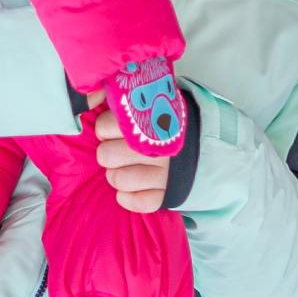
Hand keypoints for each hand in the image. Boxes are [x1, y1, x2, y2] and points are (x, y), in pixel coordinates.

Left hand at [89, 93, 172, 212]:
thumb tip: (92, 94)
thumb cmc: (166, 122)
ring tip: (126, 169)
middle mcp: (157, 146)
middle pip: (106, 155)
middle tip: (120, 150)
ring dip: (118, 176)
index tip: (117, 129)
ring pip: (119, 180)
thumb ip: (123, 100)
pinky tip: (132, 189)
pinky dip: (130, 198)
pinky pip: (139, 203)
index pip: (104, 127)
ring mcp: (164, 172)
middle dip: (109, 154)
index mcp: (149, 120)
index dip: (106, 130)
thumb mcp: (149, 103)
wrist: (205, 141)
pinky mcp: (168, 194)